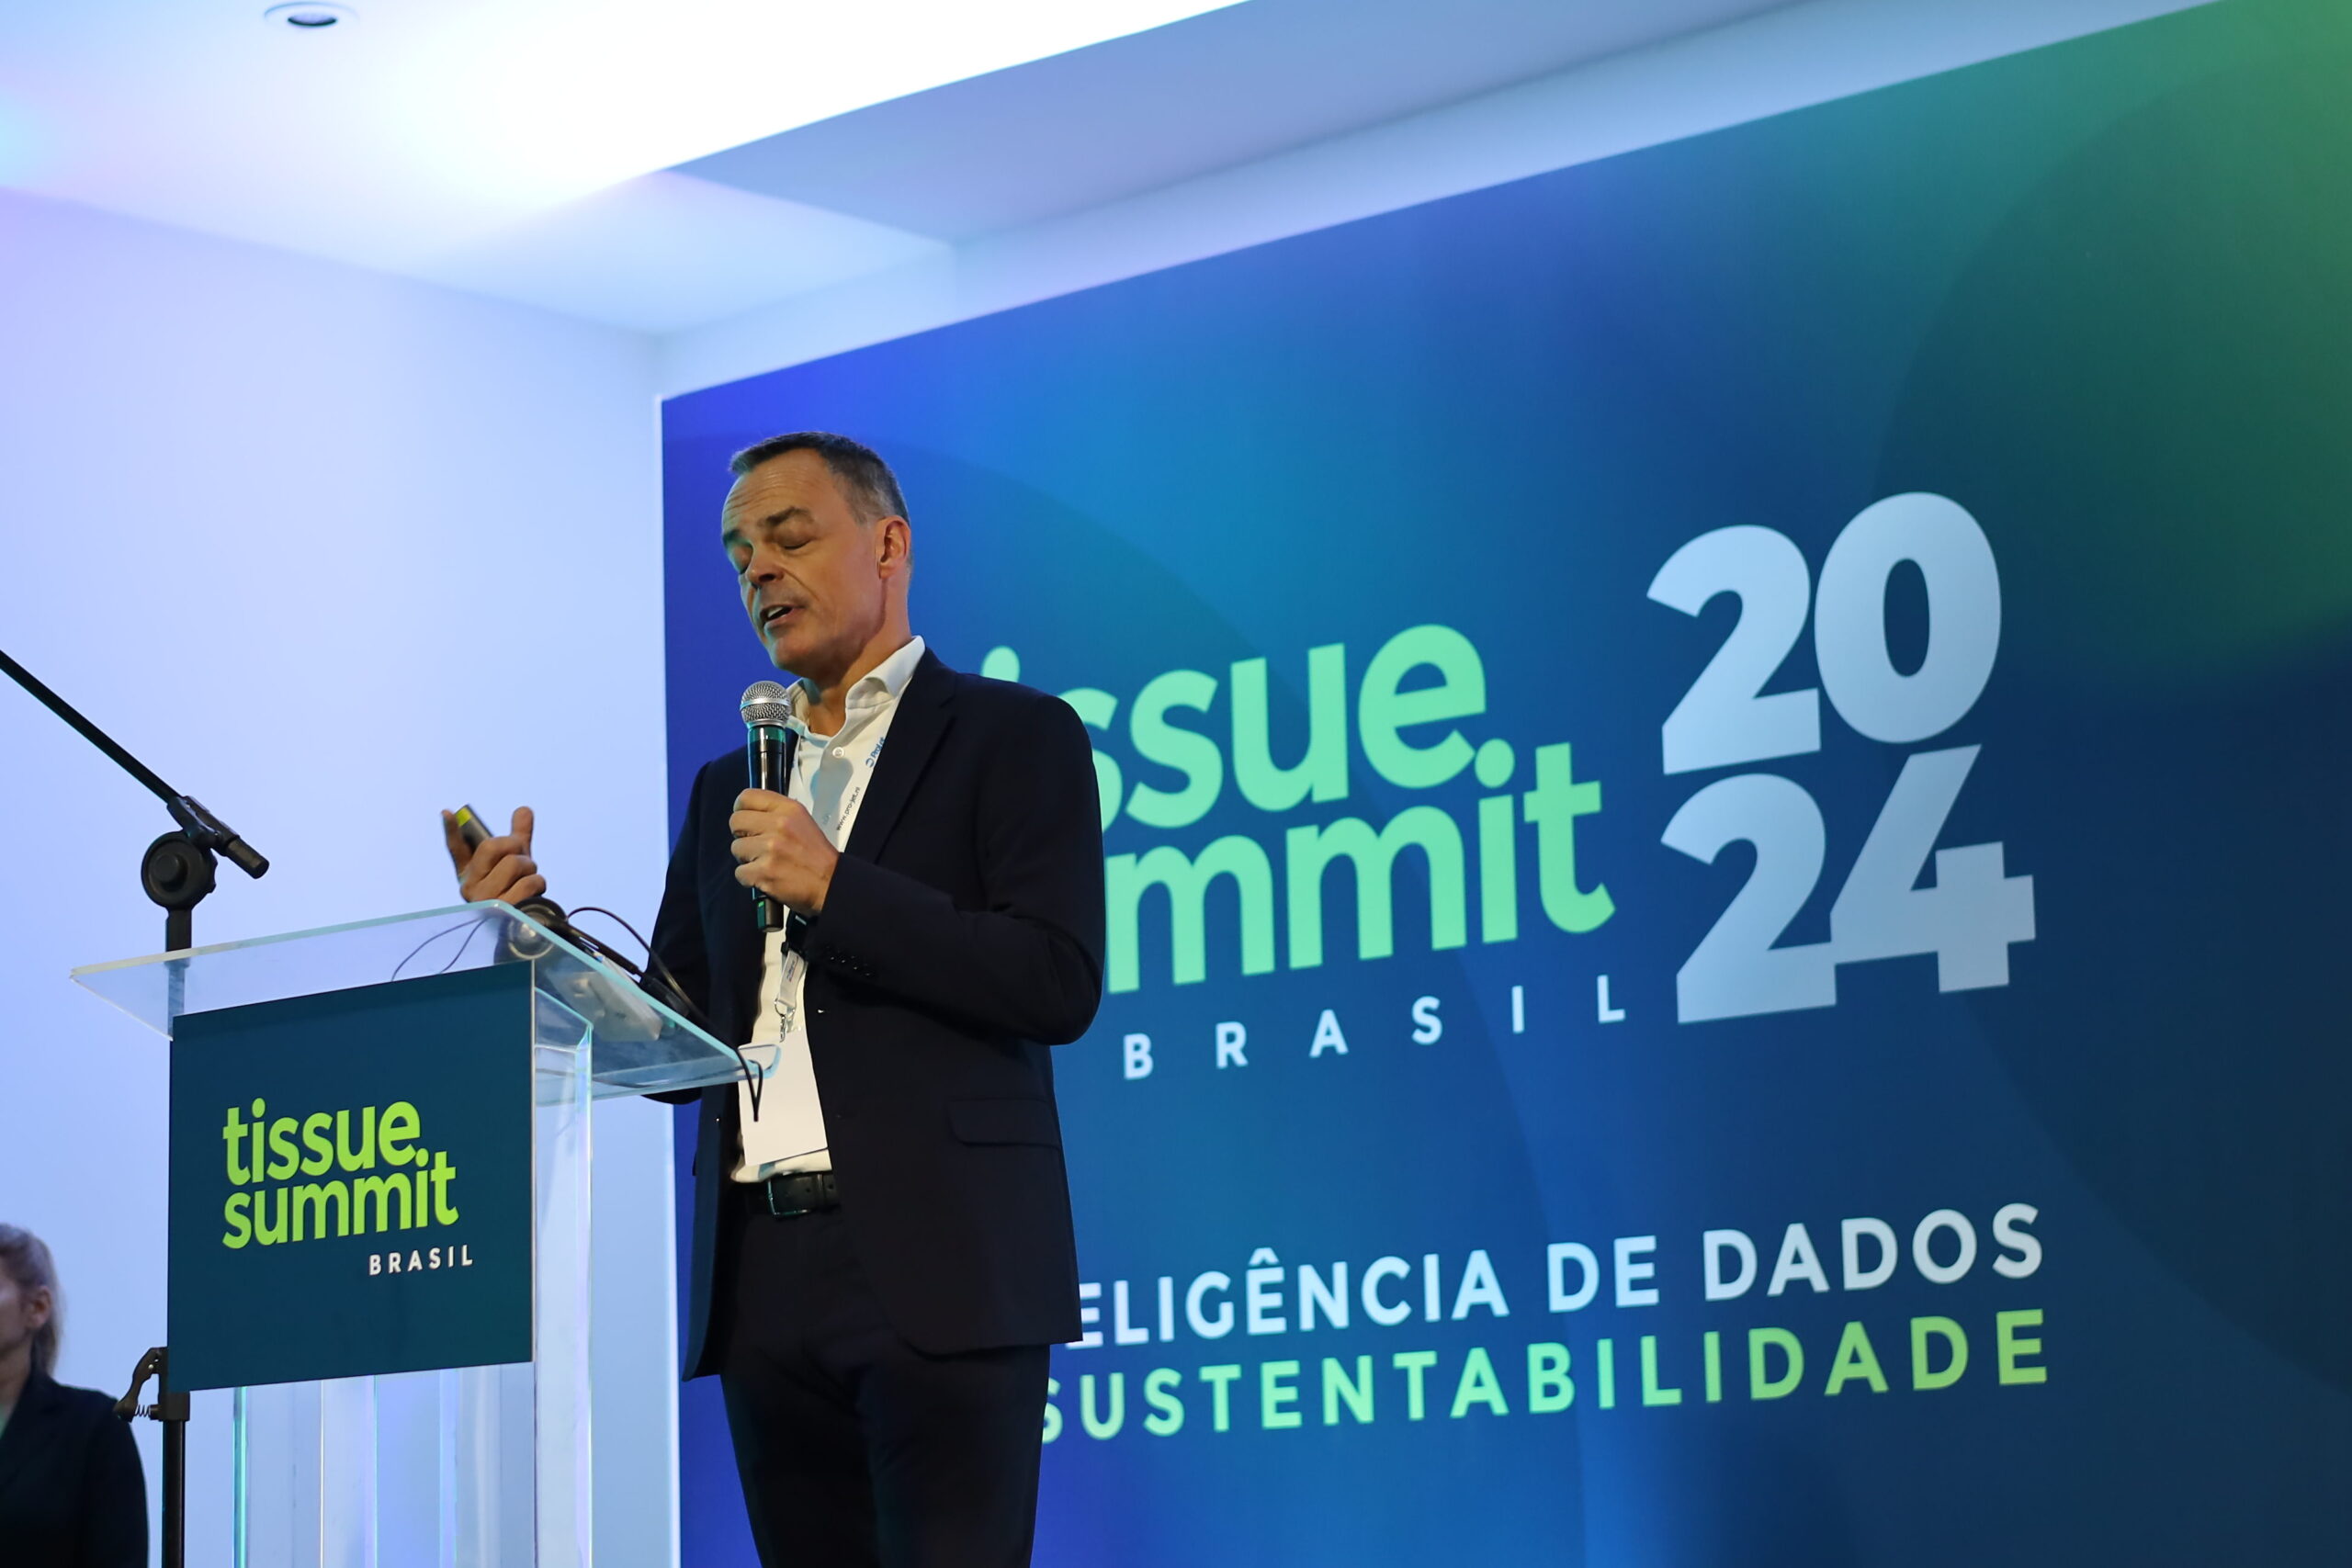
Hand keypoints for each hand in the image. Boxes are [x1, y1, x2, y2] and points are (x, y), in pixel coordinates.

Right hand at [441, 806, 547, 907]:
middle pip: (492, 846)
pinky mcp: (503, 911)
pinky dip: (538, 883)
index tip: (447, 812)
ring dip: (530, 868)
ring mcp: (485, 900)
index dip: (451, 830)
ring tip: (526, 883)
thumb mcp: (515, 862)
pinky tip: (532, 895)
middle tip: (521, 861)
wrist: (527, 923)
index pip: (456, 849)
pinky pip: (529, 882)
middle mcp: (471, 887)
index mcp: (469, 873)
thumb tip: (524, 809)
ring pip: (513, 863)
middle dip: (515, 846)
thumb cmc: (516, 890)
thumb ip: (517, 837)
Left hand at [729, 789, 838, 914]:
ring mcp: (770, 848)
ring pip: (736, 848)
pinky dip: (750, 878)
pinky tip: (766, 877)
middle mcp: (779, 825)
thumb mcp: (802, 822)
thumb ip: (776, 814)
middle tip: (756, 845)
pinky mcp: (764, 871)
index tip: (745, 820)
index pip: (747, 797)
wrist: (830, 884)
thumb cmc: (816, 857)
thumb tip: (749, 814)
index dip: (741, 809)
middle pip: (735, 822)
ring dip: (747, 859)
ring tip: (766, 863)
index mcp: (789, 810)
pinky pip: (740, 872)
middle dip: (742, 835)